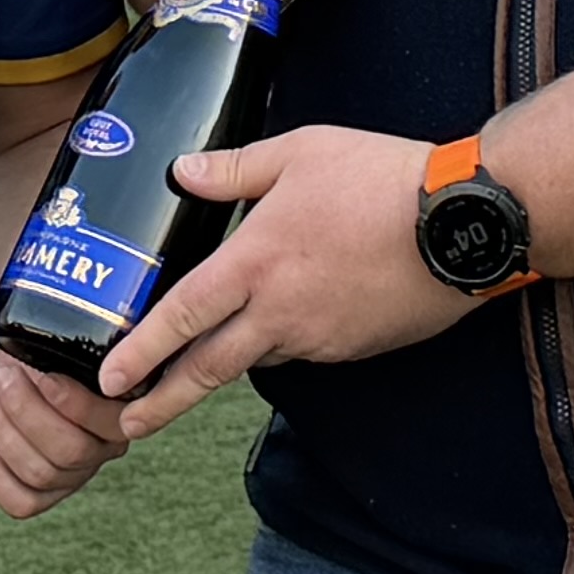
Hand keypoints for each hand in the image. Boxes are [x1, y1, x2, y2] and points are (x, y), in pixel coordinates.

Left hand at [0, 346, 135, 516]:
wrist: (28, 361)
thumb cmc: (48, 344)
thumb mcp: (63, 335)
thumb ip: (66, 341)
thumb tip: (43, 349)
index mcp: (124, 409)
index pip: (110, 424)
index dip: (75, 405)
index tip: (43, 375)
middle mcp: (105, 449)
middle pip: (69, 452)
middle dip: (24, 410)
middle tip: (0, 375)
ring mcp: (75, 475)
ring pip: (40, 473)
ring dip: (0, 429)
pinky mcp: (44, 494)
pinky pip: (21, 503)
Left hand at [95, 122, 467, 428]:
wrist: (463, 221)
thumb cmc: (382, 177)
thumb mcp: (302, 152)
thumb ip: (235, 168)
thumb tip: (183, 172)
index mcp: (255, 262)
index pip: (181, 316)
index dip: (141, 351)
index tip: (110, 379)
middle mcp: (280, 311)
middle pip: (208, 368)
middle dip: (162, 401)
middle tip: (127, 422)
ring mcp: (319, 336)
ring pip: (259, 356)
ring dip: (229, 362)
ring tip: (204, 360)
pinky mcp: (353, 346)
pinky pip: (305, 349)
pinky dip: (284, 342)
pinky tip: (291, 318)